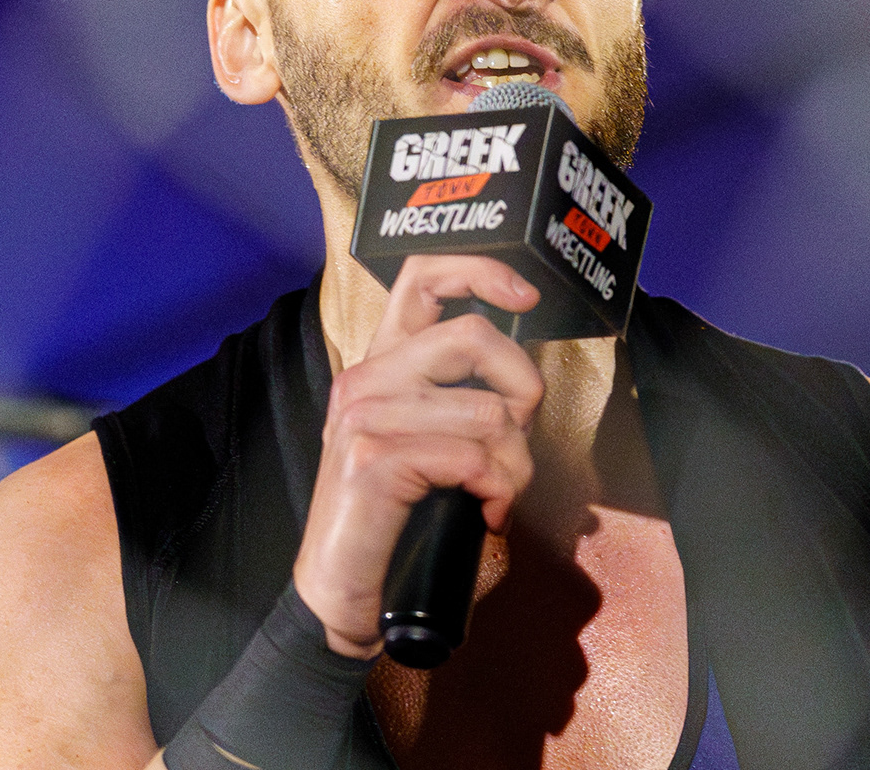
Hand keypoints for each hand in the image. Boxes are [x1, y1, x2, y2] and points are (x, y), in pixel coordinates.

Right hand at [293, 255, 542, 657]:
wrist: (345, 598)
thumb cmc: (400, 527)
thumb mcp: (435, 449)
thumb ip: (464, 404)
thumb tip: (524, 387)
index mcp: (382, 367)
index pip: (423, 278)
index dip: (482, 271)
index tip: (524, 295)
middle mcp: (366, 379)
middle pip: (473, 336)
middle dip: (523, 390)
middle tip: (517, 444)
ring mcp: (363, 415)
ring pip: (486, 410)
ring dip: (515, 464)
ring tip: (498, 496)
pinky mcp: (371, 458)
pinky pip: (471, 455)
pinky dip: (496, 489)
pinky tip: (485, 514)